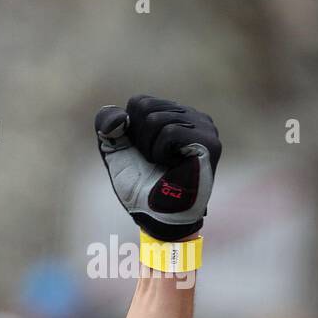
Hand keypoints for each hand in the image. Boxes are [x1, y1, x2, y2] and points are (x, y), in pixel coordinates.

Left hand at [95, 95, 220, 240]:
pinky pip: (170, 132)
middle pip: (146, 106)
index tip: (140, 152)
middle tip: (152, 161)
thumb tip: (119, 115)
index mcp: (173, 115)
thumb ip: (108, 126)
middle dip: (138, 139)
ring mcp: (204, 126)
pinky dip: (160, 153)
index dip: (129, 129)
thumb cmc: (138, 187)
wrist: (155, 215)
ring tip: (162, 164)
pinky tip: (172, 165)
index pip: (139, 101)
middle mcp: (192, 116)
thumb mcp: (115, 152)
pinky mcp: (209, 141)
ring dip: (149, 149)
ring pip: (156, 119)